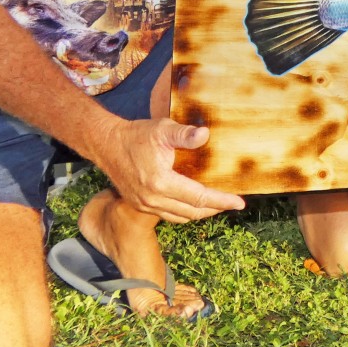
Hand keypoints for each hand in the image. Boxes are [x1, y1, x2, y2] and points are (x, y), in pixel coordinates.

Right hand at [96, 117, 244, 223]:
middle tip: (233, 204)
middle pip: (192, 212)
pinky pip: (168, 215)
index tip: (240, 202)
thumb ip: (184, 134)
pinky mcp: (140, 206)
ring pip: (180, 217)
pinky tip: (194, 204)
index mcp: (161, 183)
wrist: (107, 145)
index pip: (199, 197)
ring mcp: (144, 205)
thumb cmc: (137, 135)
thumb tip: (205, 135)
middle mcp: (153, 199)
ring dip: (201, 213)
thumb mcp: (162, 129)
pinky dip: (185, 213)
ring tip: (218, 205)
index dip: (222, 201)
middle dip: (216, 209)